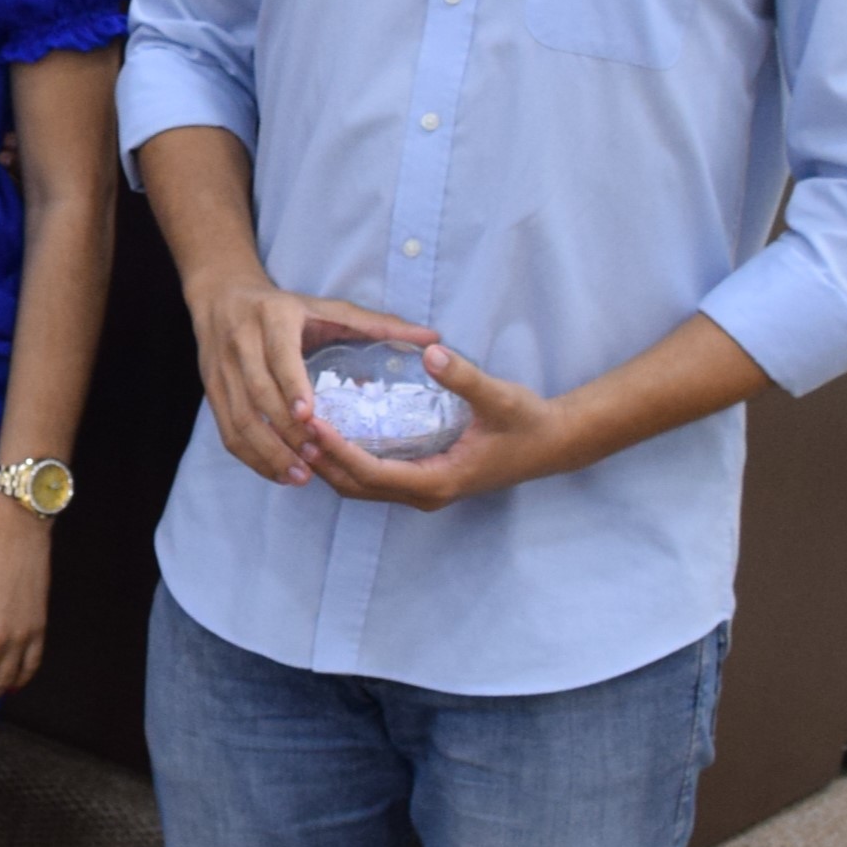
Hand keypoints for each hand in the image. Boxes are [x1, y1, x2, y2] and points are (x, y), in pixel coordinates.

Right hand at [181, 263, 430, 487]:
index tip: (310, 417)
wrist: (222, 296)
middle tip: (316, 460)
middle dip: (286, 432)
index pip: (279, 357)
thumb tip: (434, 339)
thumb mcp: (328, 308)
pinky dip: (250, 456)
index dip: (292, 387)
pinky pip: (227, 430)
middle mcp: (242, 342)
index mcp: (273, 318)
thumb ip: (377, 325)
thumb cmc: (287, 307)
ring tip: (300, 476)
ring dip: (268, 451)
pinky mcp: (211, 388)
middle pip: (258, 394)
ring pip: (239, 418)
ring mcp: (221, 368)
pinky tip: (277, 473)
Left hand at [297, 340, 578, 507]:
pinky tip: (331, 432)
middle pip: (356, 486)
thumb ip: (464, 376)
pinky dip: (348, 461)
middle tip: (292, 424)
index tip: (312, 423)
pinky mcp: (424, 482)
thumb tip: (431, 352)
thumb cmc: (528, 421)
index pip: (371, 472)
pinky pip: (374, 478)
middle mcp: (425, 494)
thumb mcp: (499, 396)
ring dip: (330, 463)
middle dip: (322, 460)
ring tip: (300, 428)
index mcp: (438, 481)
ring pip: (361, 487)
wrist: (554, 444)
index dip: (338, 449)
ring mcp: (424, 491)